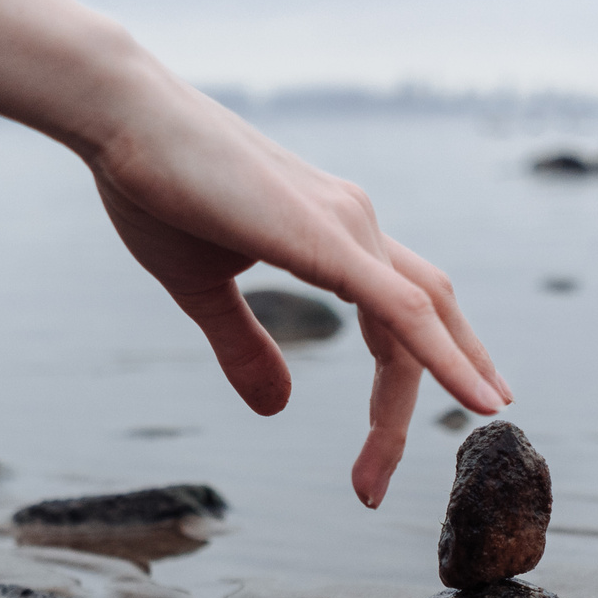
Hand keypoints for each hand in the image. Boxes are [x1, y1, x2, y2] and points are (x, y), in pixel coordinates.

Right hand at [0, 0, 511, 506]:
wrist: (123, 118)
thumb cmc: (155, 187)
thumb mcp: (202, 290)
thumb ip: (244, 347)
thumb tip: (277, 408)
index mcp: (334, 235)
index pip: (399, 317)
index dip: (412, 377)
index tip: (387, 445)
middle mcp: (357, 224)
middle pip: (424, 323)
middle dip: (429, 395)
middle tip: (377, 480)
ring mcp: (349, 226)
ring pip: (422, 322)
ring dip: (431, 393)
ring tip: (385, 473)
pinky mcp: (328, 238)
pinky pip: (405, 309)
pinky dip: (446, 356)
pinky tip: (474, 396)